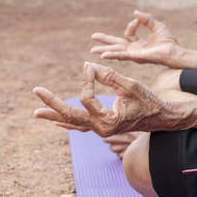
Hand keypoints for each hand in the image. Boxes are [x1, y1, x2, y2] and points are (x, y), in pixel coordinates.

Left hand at [33, 62, 181, 136]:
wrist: (160, 117)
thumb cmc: (148, 101)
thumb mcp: (130, 85)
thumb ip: (108, 76)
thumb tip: (87, 67)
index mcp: (109, 121)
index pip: (86, 99)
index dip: (86, 80)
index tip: (88, 67)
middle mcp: (101, 129)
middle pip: (71, 116)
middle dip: (53, 104)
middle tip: (37, 92)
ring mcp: (100, 130)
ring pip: (73, 122)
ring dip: (55, 115)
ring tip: (36, 113)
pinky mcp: (102, 126)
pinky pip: (80, 126)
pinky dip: (67, 122)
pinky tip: (55, 121)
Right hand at [90, 10, 180, 65]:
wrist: (174, 51)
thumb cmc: (167, 41)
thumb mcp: (156, 25)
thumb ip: (145, 19)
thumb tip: (135, 13)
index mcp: (137, 44)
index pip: (128, 34)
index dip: (132, 25)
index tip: (138, 20)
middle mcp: (134, 51)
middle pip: (116, 45)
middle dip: (104, 42)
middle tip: (93, 37)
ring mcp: (134, 55)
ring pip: (116, 52)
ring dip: (104, 51)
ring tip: (93, 50)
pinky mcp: (135, 58)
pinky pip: (122, 56)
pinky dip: (112, 55)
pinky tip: (104, 56)